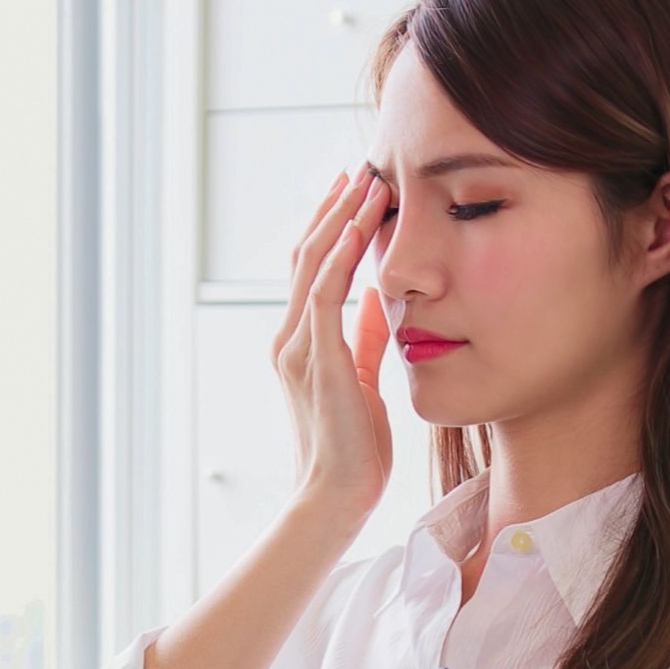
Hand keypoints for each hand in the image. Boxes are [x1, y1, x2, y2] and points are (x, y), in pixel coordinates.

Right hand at [275, 165, 394, 524]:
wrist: (335, 499)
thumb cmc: (353, 453)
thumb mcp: (364, 382)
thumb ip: (367, 340)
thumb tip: (381, 302)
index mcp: (298, 346)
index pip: (310, 272)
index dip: (331, 229)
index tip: (356, 193)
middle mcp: (288, 340)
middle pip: (304, 255)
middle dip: (334, 209)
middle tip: (360, 168)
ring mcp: (297, 347)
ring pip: (312, 262)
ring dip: (342, 217)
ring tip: (368, 179)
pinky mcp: (316, 358)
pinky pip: (326, 289)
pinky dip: (343, 250)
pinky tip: (364, 221)